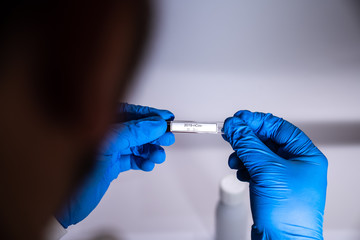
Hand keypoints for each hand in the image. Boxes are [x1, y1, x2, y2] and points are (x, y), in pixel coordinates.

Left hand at [56, 103, 174, 227]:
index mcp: (98, 123)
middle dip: (153, 134)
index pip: (130, 112)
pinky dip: (143, 161)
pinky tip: (147, 164)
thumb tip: (154, 124)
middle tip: (166, 139)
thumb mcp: (106, 148)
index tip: (166, 118)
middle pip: (137, 129)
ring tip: (156, 156)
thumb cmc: (73, 174)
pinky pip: (133, 158)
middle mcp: (104, 134)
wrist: (65, 205)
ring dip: (150, 149)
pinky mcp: (111, 164)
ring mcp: (108, 149)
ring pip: (137, 144)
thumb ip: (131, 133)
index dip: (150, 114)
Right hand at [223, 110, 326, 239]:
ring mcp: (284, 176)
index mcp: (305, 155)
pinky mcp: (272, 187)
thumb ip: (248, 144)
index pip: (278, 127)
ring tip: (235, 158)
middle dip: (247, 138)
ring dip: (244, 153)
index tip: (238, 119)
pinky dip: (245, 167)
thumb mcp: (266, 170)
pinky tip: (241, 171)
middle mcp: (297, 164)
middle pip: (267, 140)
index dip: (256, 121)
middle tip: (231, 133)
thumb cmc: (288, 213)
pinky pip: (256, 168)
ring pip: (259, 154)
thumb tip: (235, 126)